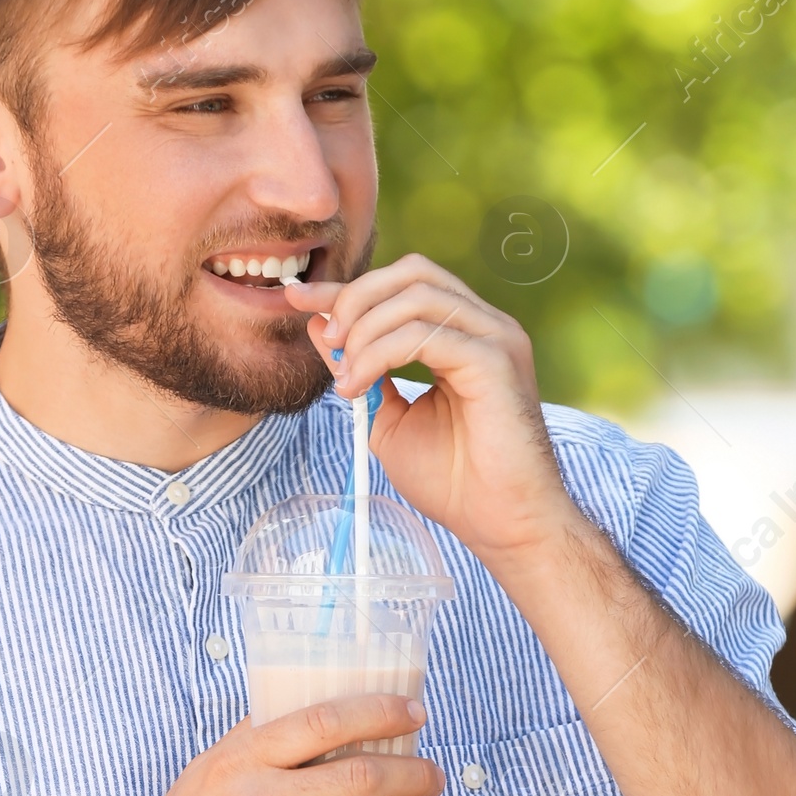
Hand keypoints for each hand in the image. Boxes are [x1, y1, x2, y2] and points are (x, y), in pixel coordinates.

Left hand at [286, 253, 577, 562]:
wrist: (497, 523)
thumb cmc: (453, 479)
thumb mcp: (387, 416)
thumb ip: (359, 368)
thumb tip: (320, 326)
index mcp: (464, 333)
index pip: (403, 286)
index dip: (348, 288)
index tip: (297, 299)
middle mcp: (485, 325)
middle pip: (413, 272)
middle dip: (357, 297)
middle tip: (329, 340)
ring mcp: (495, 338)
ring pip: (415, 298)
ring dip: (365, 331)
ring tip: (346, 379)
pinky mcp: (496, 360)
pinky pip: (424, 335)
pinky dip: (380, 354)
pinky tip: (360, 386)